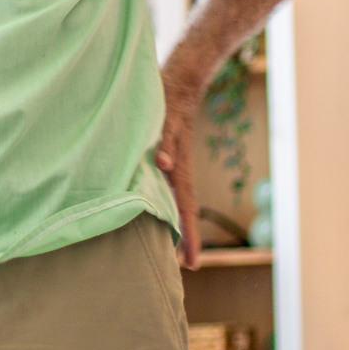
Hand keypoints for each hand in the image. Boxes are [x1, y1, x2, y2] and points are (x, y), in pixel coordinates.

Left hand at [154, 73, 204, 270]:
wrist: (177, 81)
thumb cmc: (168, 102)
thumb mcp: (166, 121)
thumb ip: (164, 143)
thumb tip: (163, 165)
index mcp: (176, 167)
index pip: (185, 208)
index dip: (189, 237)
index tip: (192, 265)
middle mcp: (174, 170)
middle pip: (180, 209)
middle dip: (183, 238)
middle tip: (184, 268)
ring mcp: (170, 163)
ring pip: (172, 198)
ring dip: (172, 220)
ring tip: (170, 250)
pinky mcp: (162, 154)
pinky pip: (161, 180)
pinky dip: (160, 196)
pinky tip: (156, 211)